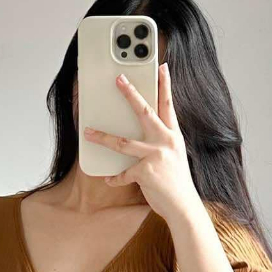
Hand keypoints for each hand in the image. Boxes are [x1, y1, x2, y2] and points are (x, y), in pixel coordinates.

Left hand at [83, 63, 200, 222]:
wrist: (183, 205)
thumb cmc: (176, 182)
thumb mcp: (174, 156)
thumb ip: (161, 141)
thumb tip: (142, 132)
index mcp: (173, 136)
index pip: (168, 104)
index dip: (165, 84)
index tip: (161, 66)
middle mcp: (166, 142)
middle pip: (145, 112)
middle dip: (130, 94)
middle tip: (119, 79)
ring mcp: (156, 156)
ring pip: (123, 142)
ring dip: (103, 137)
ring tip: (89, 132)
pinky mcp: (146, 172)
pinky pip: (123, 173)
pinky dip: (115, 177)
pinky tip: (109, 179)